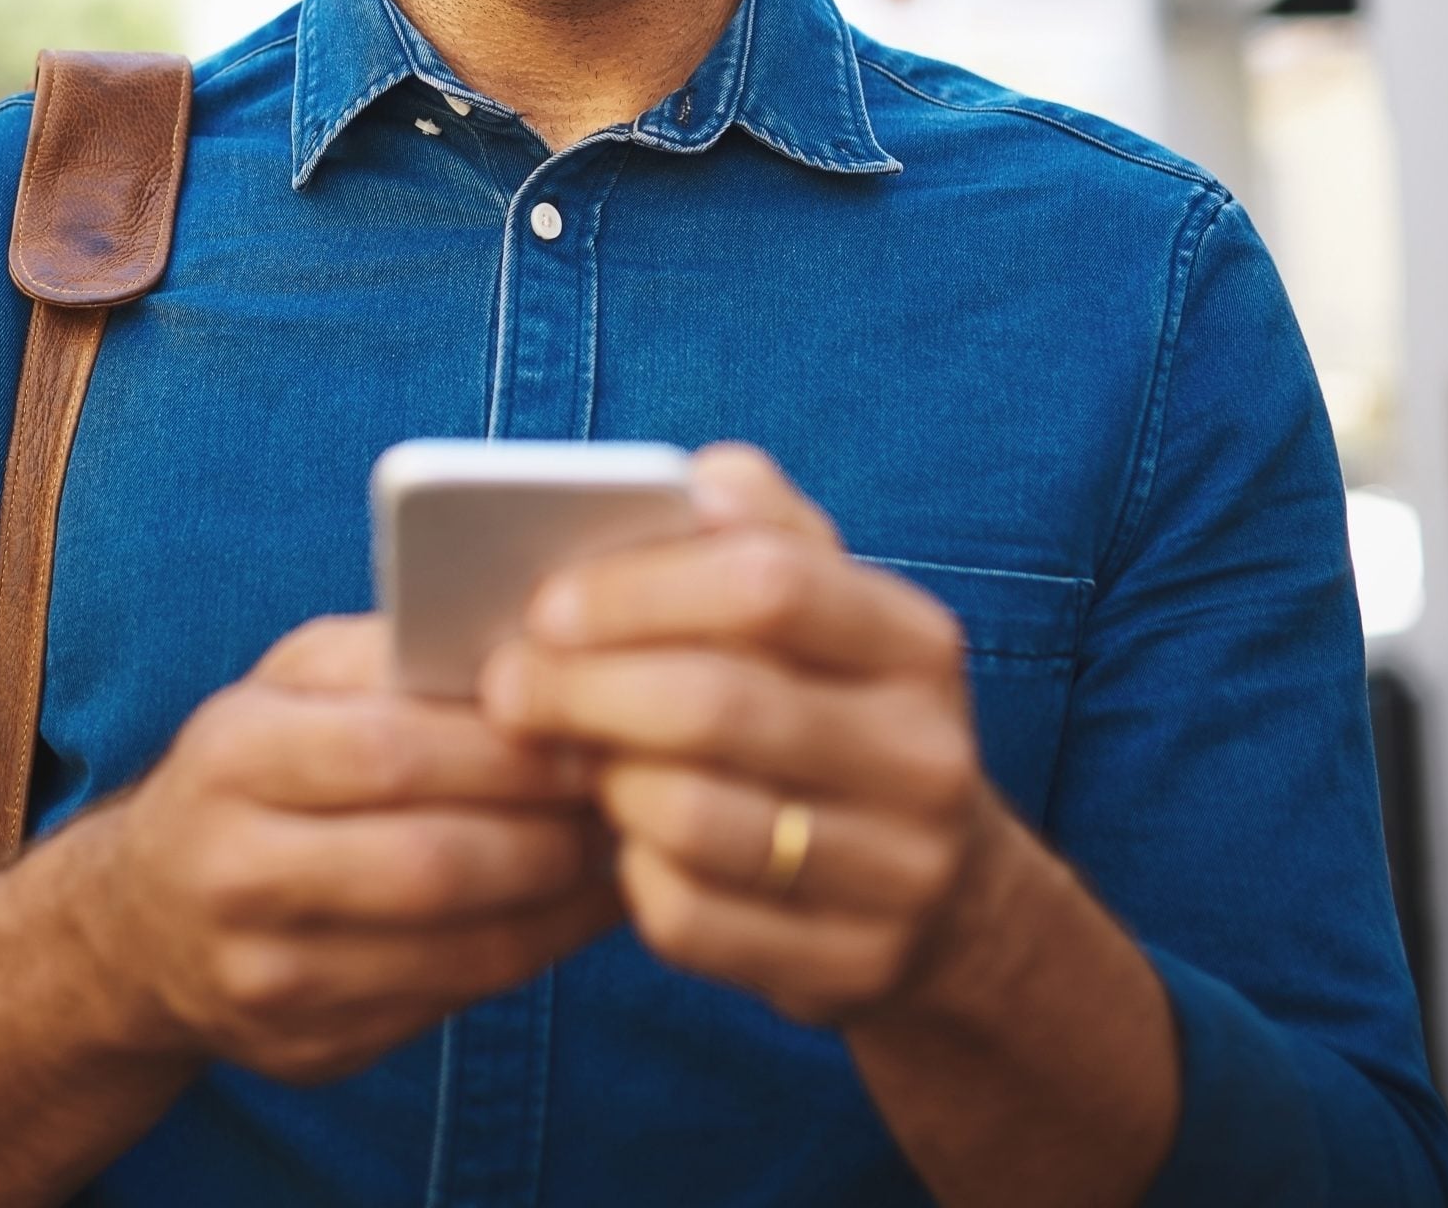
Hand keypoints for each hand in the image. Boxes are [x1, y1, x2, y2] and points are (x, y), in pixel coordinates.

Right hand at [79, 614, 621, 1083]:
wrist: (140, 921)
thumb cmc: (252, 771)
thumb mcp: (288, 684)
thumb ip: (391, 655)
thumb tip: (525, 647)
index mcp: (231, 755)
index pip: (390, 752)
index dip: (506, 749)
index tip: (590, 727)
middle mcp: (234, 872)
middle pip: (430, 863)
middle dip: (549, 831)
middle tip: (627, 796)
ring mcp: (267, 975)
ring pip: (454, 951)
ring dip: (559, 903)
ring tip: (616, 852)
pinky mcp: (308, 1048)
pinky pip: (448, 1006)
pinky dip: (529, 954)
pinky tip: (571, 911)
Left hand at [478, 446, 997, 1025]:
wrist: (942, 894)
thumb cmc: (830, 711)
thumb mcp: (824, 608)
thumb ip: (756, 525)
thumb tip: (685, 481)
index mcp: (916, 642)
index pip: (767, 584)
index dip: (635, 589)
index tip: (544, 603)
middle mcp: (928, 756)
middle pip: (715, 705)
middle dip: (582, 689)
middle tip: (505, 685)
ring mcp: (902, 874)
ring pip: (694, 819)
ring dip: (602, 783)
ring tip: (567, 757)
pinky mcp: (853, 967)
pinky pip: (689, 918)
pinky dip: (630, 876)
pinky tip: (623, 843)